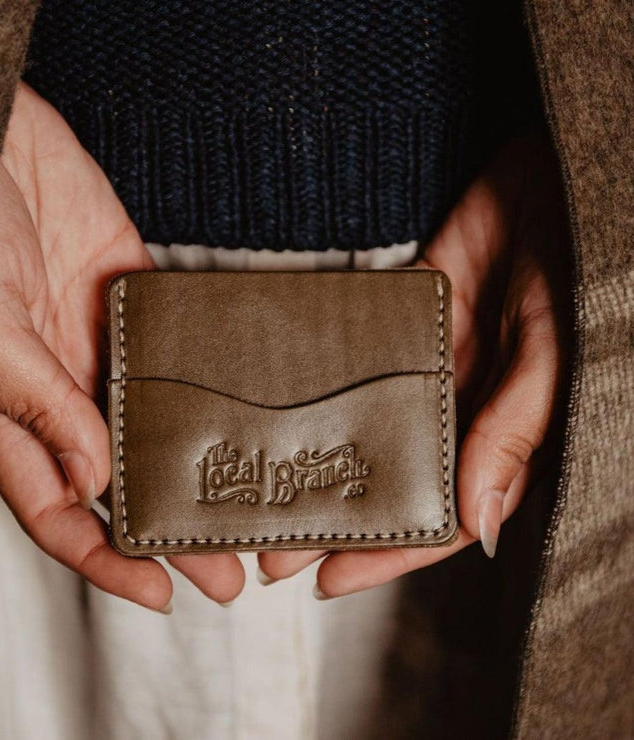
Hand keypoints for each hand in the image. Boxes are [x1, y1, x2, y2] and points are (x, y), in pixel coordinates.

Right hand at [0, 83, 243, 610]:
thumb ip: (38, 404)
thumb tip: (95, 480)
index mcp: (13, 409)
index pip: (59, 508)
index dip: (105, 557)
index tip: (160, 590)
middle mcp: (63, 388)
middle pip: (123, 479)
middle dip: (172, 528)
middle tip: (228, 570)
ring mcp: (103, 344)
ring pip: (159, 424)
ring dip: (200, 466)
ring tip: (252, 504)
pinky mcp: (135, 296)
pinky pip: (178, 349)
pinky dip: (209, 382)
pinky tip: (247, 411)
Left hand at [258, 133, 569, 596]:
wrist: (546, 176)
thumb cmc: (572, 259)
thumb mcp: (552, 350)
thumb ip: (511, 432)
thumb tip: (474, 525)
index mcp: (500, 430)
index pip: (442, 513)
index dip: (389, 554)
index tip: (330, 581)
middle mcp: (456, 409)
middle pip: (390, 482)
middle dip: (336, 521)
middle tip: (274, 553)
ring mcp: (420, 368)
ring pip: (362, 433)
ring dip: (318, 465)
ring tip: (266, 495)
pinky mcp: (393, 323)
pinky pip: (351, 368)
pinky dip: (319, 396)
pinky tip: (281, 416)